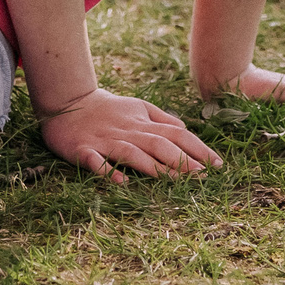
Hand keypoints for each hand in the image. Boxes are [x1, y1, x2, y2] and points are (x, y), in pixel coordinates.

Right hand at [38, 88, 221, 183]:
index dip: (198, 148)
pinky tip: (122, 183)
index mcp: (143, 121)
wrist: (66, 101)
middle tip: (204, 176)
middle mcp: (128, 131)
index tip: (218, 164)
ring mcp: (105, 141)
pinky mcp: (83, 150)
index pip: (177, 133)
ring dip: (154, 167)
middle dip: (183, 160)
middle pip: (159, 144)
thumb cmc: (107, 108)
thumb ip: (161, 119)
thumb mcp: (137, 107)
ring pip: (133, 153)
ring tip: (174, 180)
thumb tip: (186, 130)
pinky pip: (97, 162)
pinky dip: (109, 172)